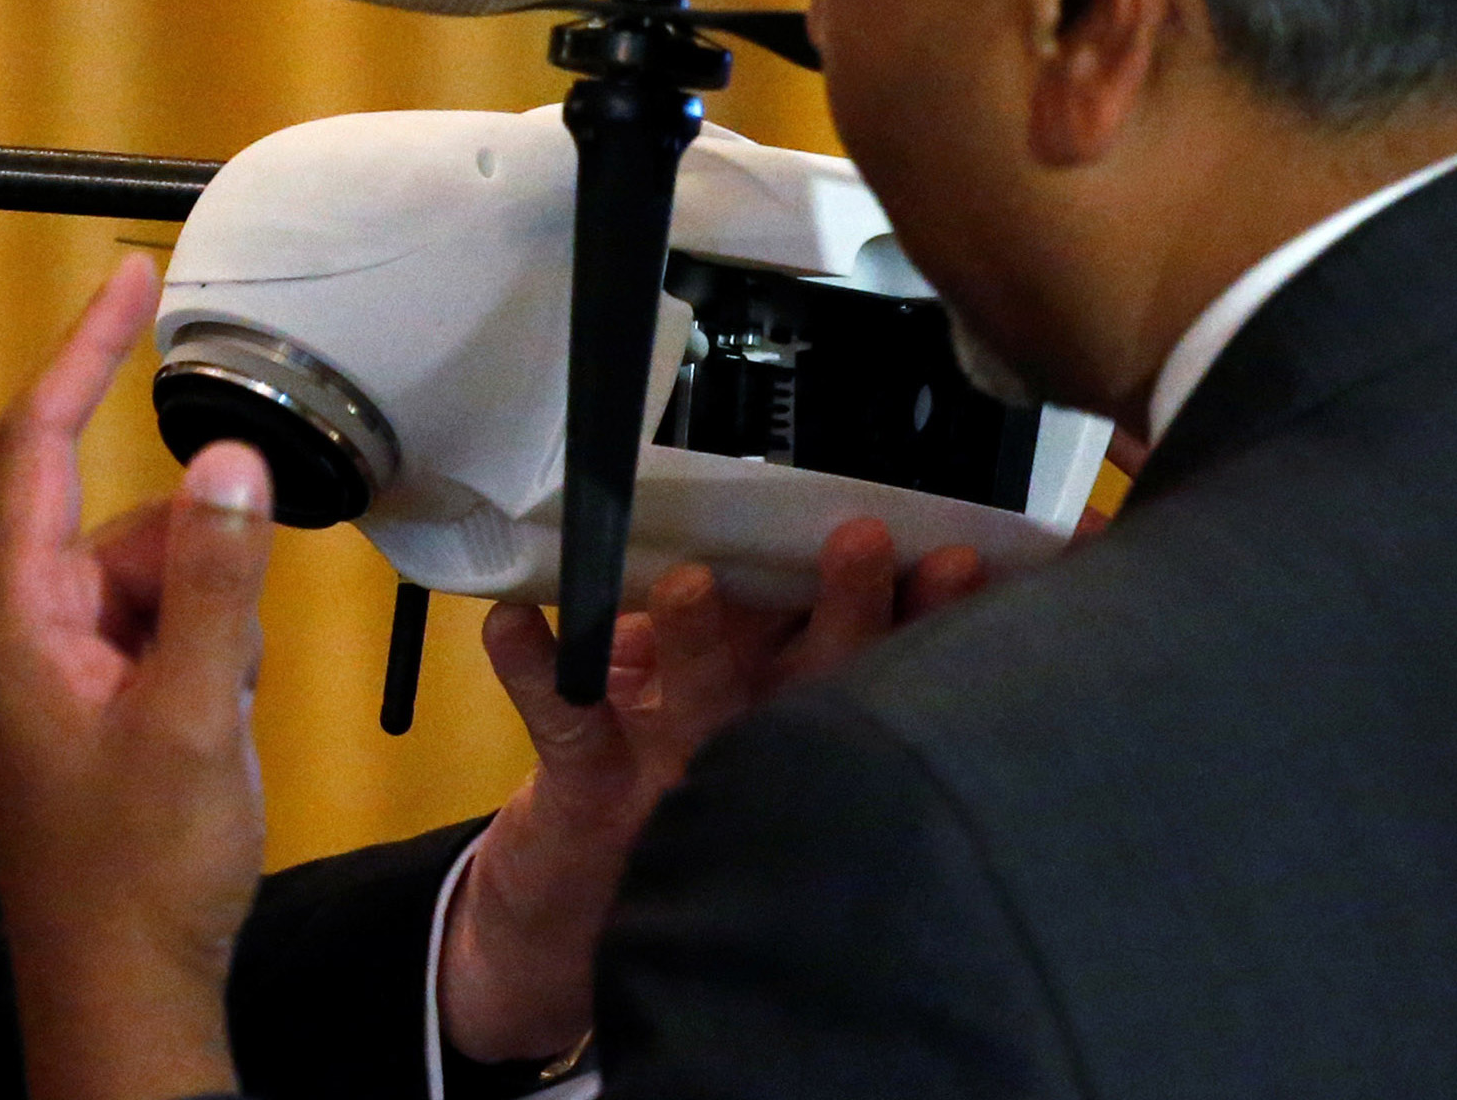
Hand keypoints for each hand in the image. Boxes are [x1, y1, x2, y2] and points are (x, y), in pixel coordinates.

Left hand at [0, 254, 274, 1099]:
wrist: (122, 991)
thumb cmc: (142, 871)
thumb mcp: (199, 714)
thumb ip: (217, 580)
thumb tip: (228, 460)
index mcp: (13, 613)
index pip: (36, 440)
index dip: (84, 351)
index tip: (129, 276)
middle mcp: (17, 629)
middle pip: (118, 524)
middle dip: (197, 562)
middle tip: (235, 651)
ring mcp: (48, 671)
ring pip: (150, 582)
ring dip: (209, 623)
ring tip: (223, 715)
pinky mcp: (82, 707)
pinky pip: (155, 635)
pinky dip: (203, 662)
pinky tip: (218, 728)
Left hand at [436, 519, 988, 1062]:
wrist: (557, 933)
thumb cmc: (646, 797)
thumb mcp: (706, 707)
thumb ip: (736, 633)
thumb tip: (750, 538)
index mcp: (787, 721)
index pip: (861, 656)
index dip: (911, 608)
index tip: (957, 558)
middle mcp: (748, 754)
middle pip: (812, 680)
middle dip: (846, 613)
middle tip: (864, 543)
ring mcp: (671, 779)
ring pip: (699, 703)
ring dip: (694, 640)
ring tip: (689, 582)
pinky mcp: (589, 796)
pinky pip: (565, 722)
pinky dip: (534, 666)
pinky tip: (511, 620)